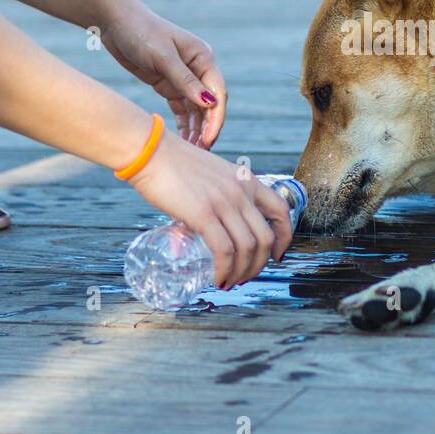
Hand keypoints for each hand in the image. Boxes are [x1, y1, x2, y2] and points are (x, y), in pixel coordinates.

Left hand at [100, 6, 225, 148]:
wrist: (115, 21)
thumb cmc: (141, 32)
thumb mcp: (162, 57)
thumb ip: (185, 80)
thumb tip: (210, 103)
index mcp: (203, 58)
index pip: (217, 92)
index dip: (216, 118)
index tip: (209, 138)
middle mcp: (198, 68)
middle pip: (210, 104)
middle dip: (207, 127)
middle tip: (201, 150)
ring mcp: (184, 77)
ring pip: (196, 110)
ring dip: (196, 129)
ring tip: (190, 150)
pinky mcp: (168, 84)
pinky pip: (181, 109)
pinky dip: (183, 124)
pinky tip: (182, 141)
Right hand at [129, 134, 291, 287]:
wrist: (150, 151)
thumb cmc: (174, 165)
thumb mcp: (211, 176)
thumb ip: (217, 198)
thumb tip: (204, 228)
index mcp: (247, 180)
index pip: (281, 211)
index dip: (284, 238)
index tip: (277, 255)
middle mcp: (242, 191)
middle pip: (266, 237)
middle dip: (259, 264)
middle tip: (244, 277)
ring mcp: (224, 202)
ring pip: (248, 248)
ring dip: (241, 272)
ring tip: (228, 282)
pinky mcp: (204, 213)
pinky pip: (224, 250)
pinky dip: (224, 270)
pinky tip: (217, 278)